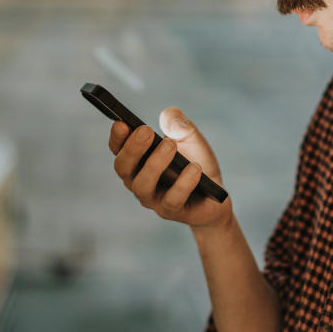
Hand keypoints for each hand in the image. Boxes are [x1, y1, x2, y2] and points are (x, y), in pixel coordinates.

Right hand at [109, 107, 232, 229]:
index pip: (118, 149)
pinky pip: (173, 200)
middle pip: (124, 167)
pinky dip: (183, 183)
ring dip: (154, 164)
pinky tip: (194, 167)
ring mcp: (153, 199)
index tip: (121, 122)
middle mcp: (138, 180)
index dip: (116, 137)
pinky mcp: (172, 211)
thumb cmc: (194, 159)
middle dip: (132, 148)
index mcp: (136, 159)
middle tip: (145, 131)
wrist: (215, 191)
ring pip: (143, 185)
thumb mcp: (188, 136)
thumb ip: (178, 122)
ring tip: (170, 144)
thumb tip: (171, 120)